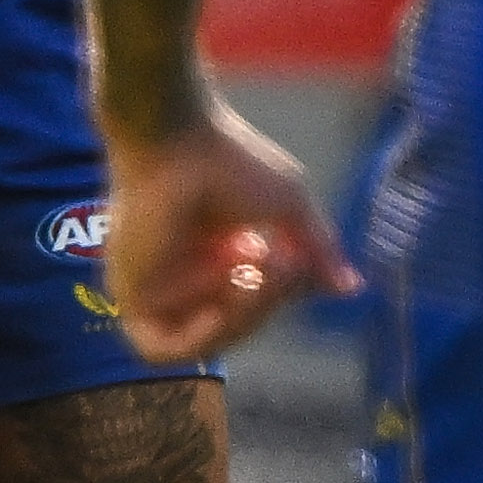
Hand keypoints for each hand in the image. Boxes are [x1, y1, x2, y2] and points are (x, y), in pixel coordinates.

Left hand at [99, 100, 356, 361]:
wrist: (179, 136)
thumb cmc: (230, 158)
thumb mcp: (290, 206)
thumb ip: (317, 249)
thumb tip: (352, 288)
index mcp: (218, 249)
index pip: (255, 301)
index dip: (283, 294)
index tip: (300, 264)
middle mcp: (186, 271)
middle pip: (235, 325)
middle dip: (268, 304)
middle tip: (285, 265)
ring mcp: (157, 286)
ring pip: (204, 341)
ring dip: (242, 319)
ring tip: (257, 275)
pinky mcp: (129, 295)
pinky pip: (161, 346)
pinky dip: (200, 336)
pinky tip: (226, 300)